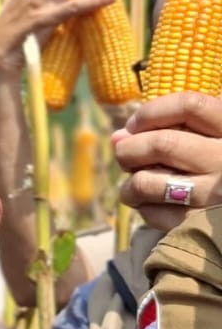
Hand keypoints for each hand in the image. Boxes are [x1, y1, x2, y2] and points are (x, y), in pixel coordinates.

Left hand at [112, 92, 221, 229]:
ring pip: (146, 182)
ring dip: (129, 185)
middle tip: (125, 156)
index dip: (151, 112)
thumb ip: (169, 129)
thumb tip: (117, 137)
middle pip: (161, 144)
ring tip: (133, 187)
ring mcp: (215, 194)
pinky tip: (152, 206)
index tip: (134, 124)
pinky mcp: (199, 223)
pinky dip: (143, 208)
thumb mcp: (207, 139)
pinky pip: (153, 213)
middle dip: (128, 150)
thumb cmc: (216, 166)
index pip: (190, 106)